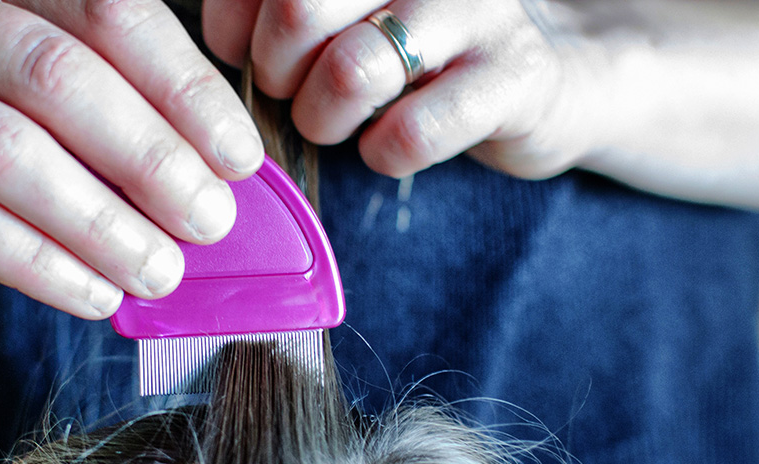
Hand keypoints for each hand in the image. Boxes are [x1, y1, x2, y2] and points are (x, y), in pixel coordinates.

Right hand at [0, 0, 263, 318]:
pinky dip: (37, 264)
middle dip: (147, 155)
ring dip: (97, 220)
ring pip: (2, 149)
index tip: (239, 157)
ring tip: (160, 270)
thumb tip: (223, 182)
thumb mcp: (56, 105)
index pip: (107, 13)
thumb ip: (128, 118)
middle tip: (208, 220)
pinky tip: (95, 294)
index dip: (182, 87)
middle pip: (54, 75)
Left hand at [201, 0, 598, 179]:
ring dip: (323, 119)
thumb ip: (276, 10)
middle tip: (294, 91)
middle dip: (276, 72)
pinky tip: (393, 143)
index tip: (245, 53)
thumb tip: (222, 40)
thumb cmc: (412, 47)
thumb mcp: (342, 13)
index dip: (232, 23)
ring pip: (350, 71)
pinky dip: (383, 154)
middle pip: (297, 12)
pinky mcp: (513, 78)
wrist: (536, 77)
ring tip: (337, 123)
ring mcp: (477, 11)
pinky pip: (411, 133)